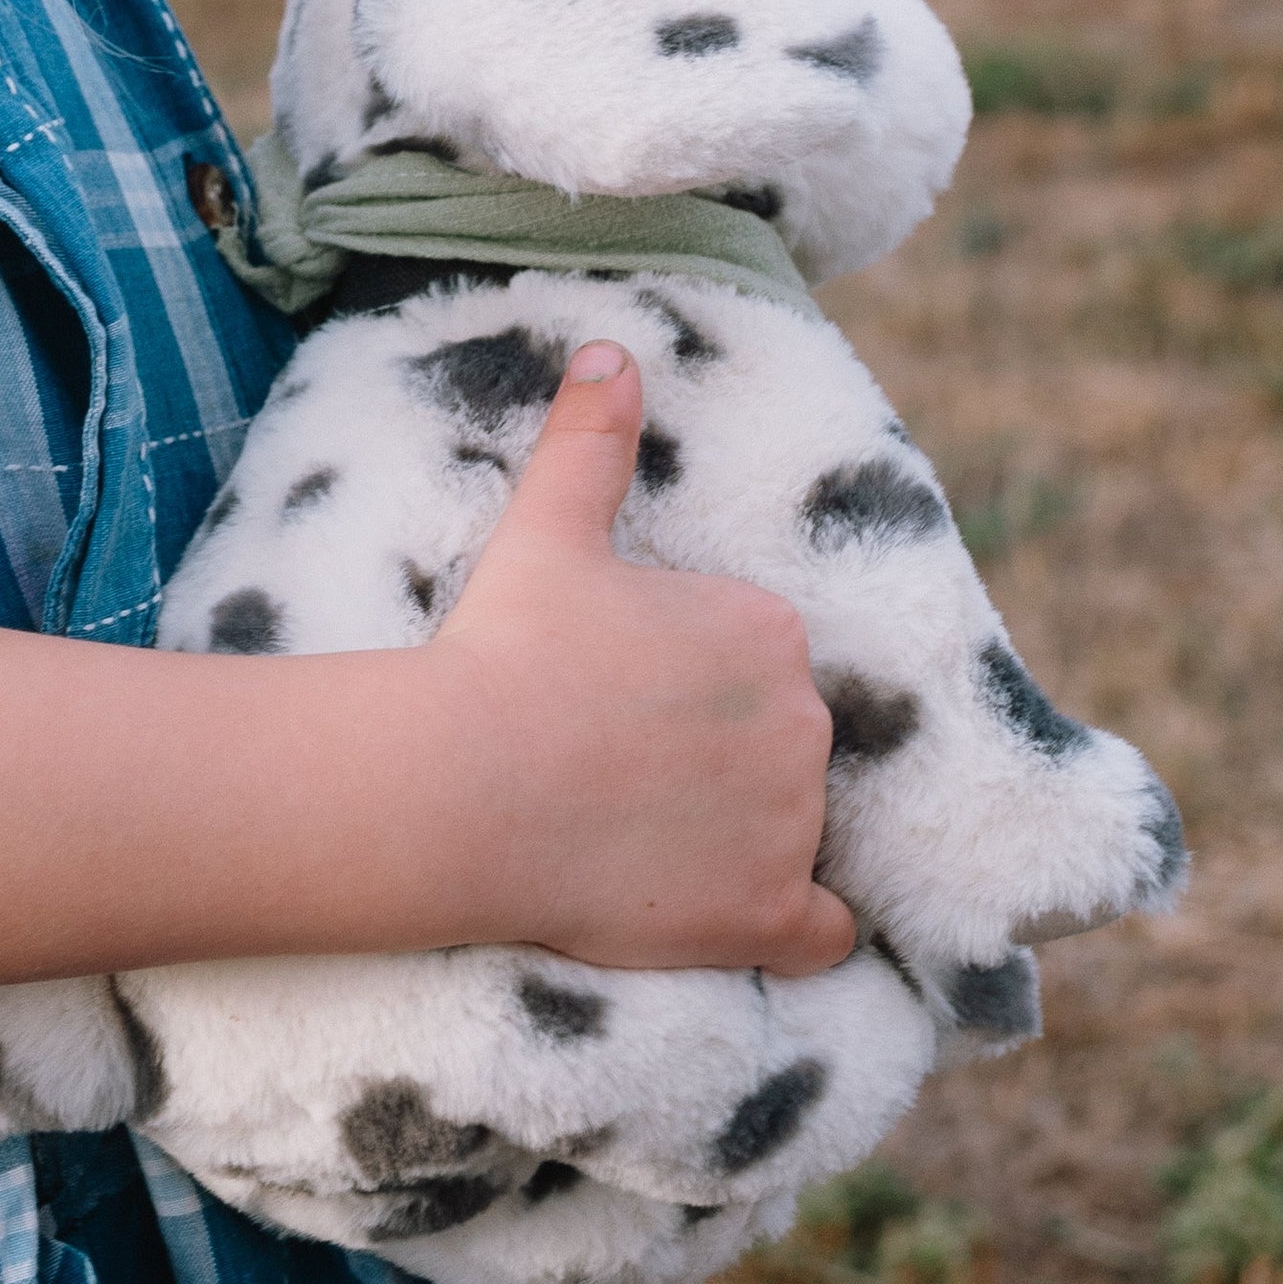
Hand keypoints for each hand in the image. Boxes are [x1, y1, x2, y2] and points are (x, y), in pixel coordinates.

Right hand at [424, 340, 854, 978]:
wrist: (458, 786)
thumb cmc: (502, 653)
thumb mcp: (548, 529)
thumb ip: (591, 440)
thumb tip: (612, 351)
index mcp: (771, 628)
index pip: (758, 666)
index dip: (692, 690)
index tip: (623, 704)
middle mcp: (805, 721)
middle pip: (782, 748)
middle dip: (724, 764)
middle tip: (623, 777)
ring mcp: (791, 823)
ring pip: (796, 833)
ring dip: (743, 843)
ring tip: (643, 844)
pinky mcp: (767, 913)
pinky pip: (824, 932)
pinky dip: (801, 930)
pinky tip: (746, 922)